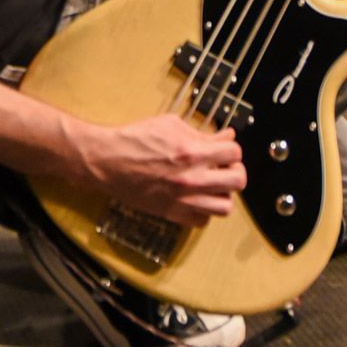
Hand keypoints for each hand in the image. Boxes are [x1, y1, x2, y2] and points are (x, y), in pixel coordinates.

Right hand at [77, 113, 246, 225]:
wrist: (108, 161)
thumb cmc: (136, 139)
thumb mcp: (171, 125)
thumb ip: (202, 133)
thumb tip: (226, 136)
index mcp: (193, 152)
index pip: (234, 152)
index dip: (231, 149)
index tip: (224, 150)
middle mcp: (192, 179)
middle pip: (238, 181)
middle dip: (235, 171)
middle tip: (225, 167)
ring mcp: (183, 199)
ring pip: (225, 207)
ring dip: (223, 194)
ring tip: (214, 185)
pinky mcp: (172, 213)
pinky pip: (202, 221)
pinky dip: (204, 211)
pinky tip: (197, 198)